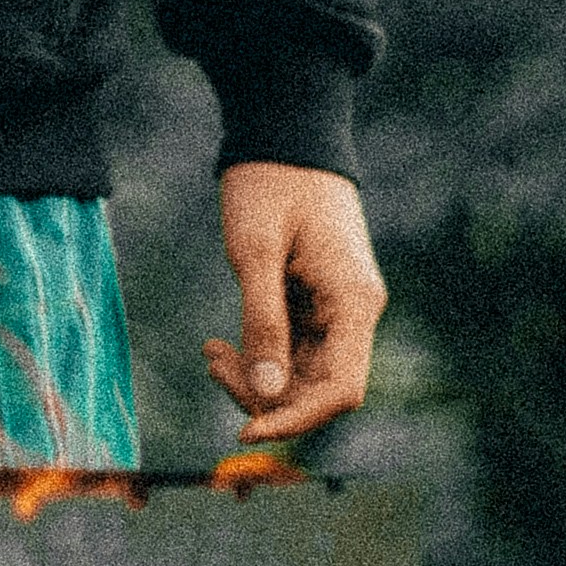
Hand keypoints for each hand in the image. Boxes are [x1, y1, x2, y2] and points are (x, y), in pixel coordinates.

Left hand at [203, 162, 383, 443]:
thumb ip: (262, 323)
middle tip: (213, 364)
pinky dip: (258, 356)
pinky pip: (292, 352)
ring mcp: (337, 310)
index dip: (295, 419)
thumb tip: (266, 397)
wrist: (284, 136)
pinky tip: (221, 345)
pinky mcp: (316, 305)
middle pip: (318, 389)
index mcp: (353, 301)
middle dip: (264, 395)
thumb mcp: (256, 251)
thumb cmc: (270, 183)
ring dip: (256, 377)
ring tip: (211, 353)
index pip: (341, 390)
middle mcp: (354, 312)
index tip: (245, 429)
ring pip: (302, 375)